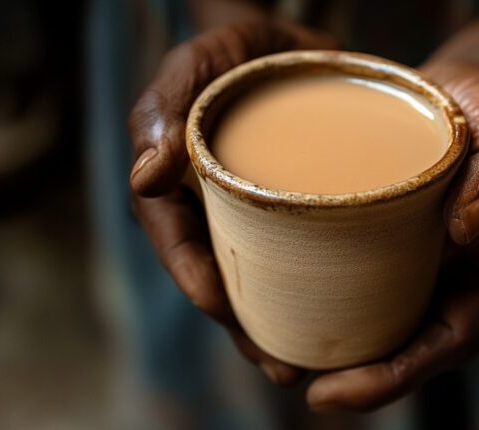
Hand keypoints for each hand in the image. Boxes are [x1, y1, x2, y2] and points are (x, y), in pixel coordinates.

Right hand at [128, 19, 335, 385]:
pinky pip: (295, 260)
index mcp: (178, 181)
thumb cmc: (236, 53)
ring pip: (255, 280)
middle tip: (277, 363)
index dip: (192, 275)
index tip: (218, 307)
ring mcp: (251, 216)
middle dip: (240, 324)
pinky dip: (309, 296)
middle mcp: (211, 208)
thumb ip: (163, 107)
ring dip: (273, 327)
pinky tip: (334, 323)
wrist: (289, 48)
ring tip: (305, 363)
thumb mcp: (198, 61)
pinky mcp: (292, 216)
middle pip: (217, 275)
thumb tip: (145, 177)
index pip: (174, 237)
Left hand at [306, 63, 478, 411]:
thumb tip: (466, 225)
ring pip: (377, 325)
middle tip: (286, 379)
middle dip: (349, 378)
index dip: (391, 379)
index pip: (445, 343)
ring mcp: (419, 266)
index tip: (327, 395)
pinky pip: (358, 283)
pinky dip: (320, 301)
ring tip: (272, 355)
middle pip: (404, 348)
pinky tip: (276, 300)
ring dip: (329, 348)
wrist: (463, 94)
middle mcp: (453, 281)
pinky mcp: (387, 244)